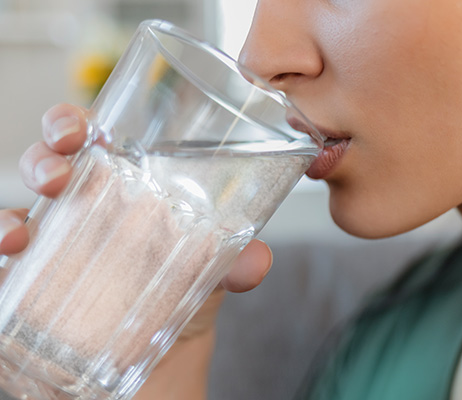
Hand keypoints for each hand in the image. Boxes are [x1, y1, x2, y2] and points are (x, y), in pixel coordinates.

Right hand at [0, 103, 272, 397]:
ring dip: (10, 216)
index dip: (74, 124)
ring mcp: (58, 238)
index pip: (93, 137)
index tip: (80, 132)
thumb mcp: (213, 265)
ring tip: (20, 232)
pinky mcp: (38, 275)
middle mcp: (87, 203)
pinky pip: (8, 259)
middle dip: (43, 158)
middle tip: (56, 174)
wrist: (165, 341)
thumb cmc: (184, 282)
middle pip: (50, 162)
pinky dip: (2, 254)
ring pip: (21, 208)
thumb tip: (255, 262)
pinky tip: (11, 258)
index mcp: (126, 183)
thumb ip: (236, 260)